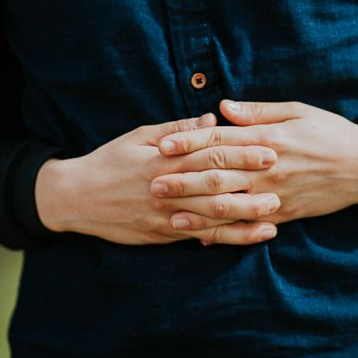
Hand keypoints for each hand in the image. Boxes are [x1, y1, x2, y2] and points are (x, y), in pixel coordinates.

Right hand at [35, 113, 282, 245]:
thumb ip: (177, 129)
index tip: (269, 148)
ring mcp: (165, 216)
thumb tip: (212, 119)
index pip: (209, 154)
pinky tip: (250, 237)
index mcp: (164, 161)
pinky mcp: (163, 235)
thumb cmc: (108, 161)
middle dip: (251, 184)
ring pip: (212, 217)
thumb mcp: (138, 137)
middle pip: (216, 186)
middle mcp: (167, 189)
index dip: (242, 152)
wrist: (74, 198)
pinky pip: (200, 237)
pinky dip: (226, 238)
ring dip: (246, 217)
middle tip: (282, 180)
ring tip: (275, 214)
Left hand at [150, 99, 357, 235]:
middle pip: (219, 174)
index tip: (162, 145)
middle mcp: (269, 168)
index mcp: (269, 139)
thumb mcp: (297, 111)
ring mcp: (277, 194)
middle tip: (153, 184)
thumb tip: (222, 107)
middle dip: (184, 179)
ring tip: (170, 216)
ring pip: (231, 205)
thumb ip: (258, 112)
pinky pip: (250, 224)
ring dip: (198, 212)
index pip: (222, 140)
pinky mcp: (285, 214)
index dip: (190, 141)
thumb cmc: (330, 132)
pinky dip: (225, 232)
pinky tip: (202, 237)